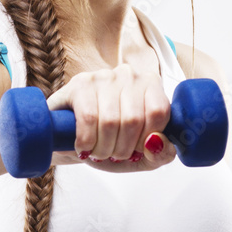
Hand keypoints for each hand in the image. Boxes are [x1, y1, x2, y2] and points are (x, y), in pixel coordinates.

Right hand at [46, 63, 176, 171]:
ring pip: (110, 121)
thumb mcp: (142, 157)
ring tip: (97, 153)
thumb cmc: (111, 144)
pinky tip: (83, 147)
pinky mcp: (79, 84)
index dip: (146, 140)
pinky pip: (88, 117)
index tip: (135, 152)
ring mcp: (103, 76)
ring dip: (103, 148)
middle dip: (122, 150)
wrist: (71, 140)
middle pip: (133, 119)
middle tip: (112, 155)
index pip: (158, 111)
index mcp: (151, 85)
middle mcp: (129, 74)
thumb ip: (161, 155)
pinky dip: (86, 141)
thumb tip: (156, 142)